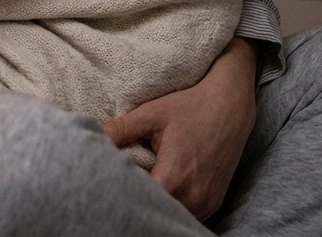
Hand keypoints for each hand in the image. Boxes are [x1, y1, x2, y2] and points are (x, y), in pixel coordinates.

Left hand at [102, 37, 257, 219]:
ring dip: (155, 207)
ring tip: (139, 190)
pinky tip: (160, 193)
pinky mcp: (214, 202)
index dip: (121, 195)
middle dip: (135, 202)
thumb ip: (119, 130)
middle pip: (154, 212)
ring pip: (172, 216)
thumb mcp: (151, 114)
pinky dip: (172, 208)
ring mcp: (206, 202)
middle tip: (119, 188)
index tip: (110, 184)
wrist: (231, 105)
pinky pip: (188, 215)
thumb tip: (90, 137)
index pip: (139, 201)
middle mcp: (193, 196)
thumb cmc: (190, 106)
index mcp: (174, 176)